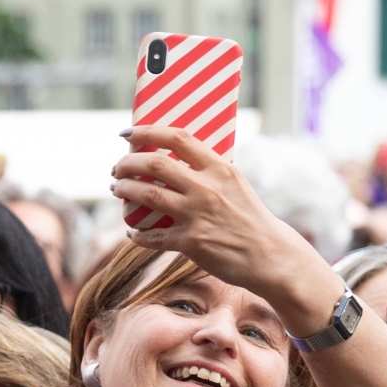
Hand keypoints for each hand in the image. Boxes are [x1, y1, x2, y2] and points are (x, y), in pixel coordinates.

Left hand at [111, 126, 341, 323]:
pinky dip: (136, 235)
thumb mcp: (234, 184)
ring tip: (118, 190)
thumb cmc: (250, 218)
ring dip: (125, 191)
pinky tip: (131, 233)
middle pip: (154, 165)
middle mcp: (206, 188)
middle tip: (117, 168)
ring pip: (147, 195)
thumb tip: (174, 161)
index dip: (147, 131)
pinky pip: (152, 236)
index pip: (177, 138)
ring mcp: (196, 215)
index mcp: (219, 168)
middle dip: (127, 163)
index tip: (127, 132)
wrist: (269, 255)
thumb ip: (208, 172)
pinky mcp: (190, 243)